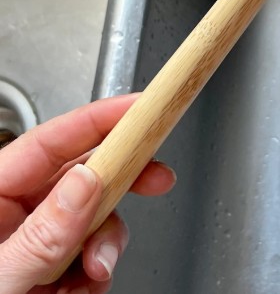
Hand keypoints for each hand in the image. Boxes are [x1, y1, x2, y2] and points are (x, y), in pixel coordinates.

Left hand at [0, 94, 175, 292]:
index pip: (55, 140)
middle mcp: (18, 210)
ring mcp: (39, 237)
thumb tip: (88, 182)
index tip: (141, 109)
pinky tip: (81, 288)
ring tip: (95, 272)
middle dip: (123, 181)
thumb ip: (44, 230)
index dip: (102, 118)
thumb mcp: (0, 275)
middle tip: (157, 180)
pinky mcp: (54, 264)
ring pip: (96, 217)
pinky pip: (93, 253)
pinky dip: (97, 272)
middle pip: (86, 172)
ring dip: (107, 245)